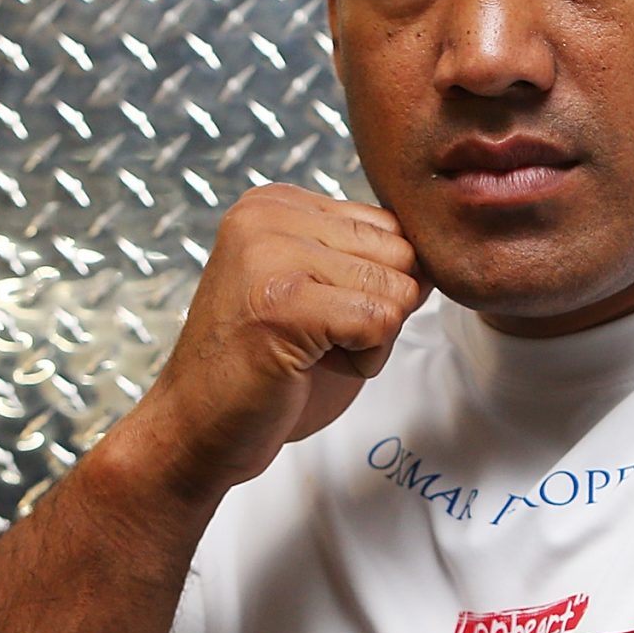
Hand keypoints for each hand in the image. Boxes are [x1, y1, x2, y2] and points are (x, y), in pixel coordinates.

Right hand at [131, 183, 429, 495]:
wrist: (197, 429)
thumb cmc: (263, 370)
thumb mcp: (319, 291)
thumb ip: (367, 259)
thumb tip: (436, 257)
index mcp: (276, 203)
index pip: (390, 227)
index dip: (375, 287)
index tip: (315, 314)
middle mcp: (268, 214)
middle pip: (401, 253)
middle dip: (379, 310)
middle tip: (314, 339)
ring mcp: (271, 254)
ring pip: (397, 288)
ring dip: (372, 339)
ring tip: (309, 352)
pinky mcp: (284, 302)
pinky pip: (382, 320)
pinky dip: (364, 360)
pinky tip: (308, 367)